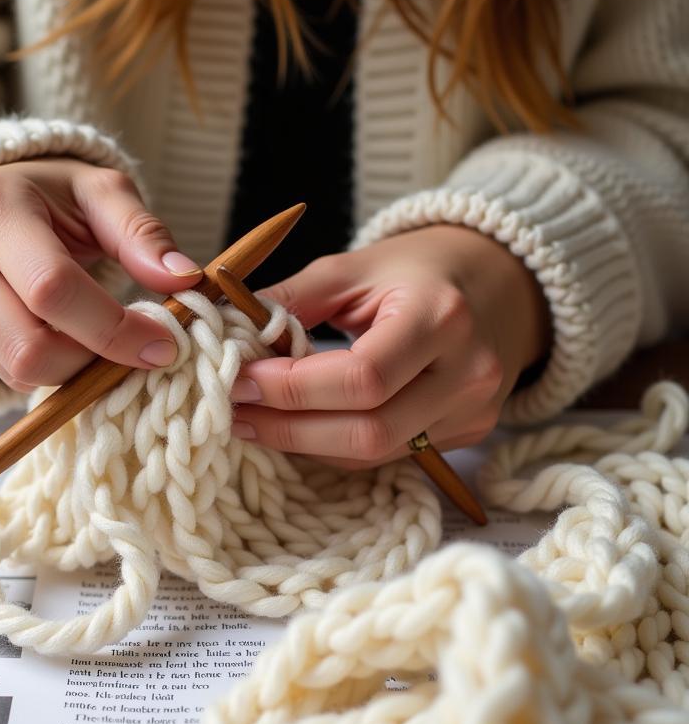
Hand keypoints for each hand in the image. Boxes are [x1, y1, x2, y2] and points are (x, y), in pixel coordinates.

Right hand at [0, 158, 203, 389]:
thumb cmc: (52, 198)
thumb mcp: (101, 193)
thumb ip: (143, 233)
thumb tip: (183, 280)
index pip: (53, 290)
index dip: (114, 329)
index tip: (164, 345)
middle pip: (30, 347)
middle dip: (94, 361)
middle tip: (135, 349)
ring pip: (19, 372)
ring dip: (75, 369)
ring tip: (99, 336)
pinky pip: (6, 378)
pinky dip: (48, 370)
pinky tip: (62, 336)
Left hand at [229, 226, 550, 466]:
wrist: (497, 282)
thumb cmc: (417, 270)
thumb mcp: (351, 268)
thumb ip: (290, 301)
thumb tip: (225, 330)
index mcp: (441, 316)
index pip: (361, 378)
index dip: (293, 390)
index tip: (240, 381)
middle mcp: (468, 372)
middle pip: (368, 432)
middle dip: (290, 429)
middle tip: (236, 412)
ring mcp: (473, 411)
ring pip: (373, 454)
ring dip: (305, 443)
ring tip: (256, 419)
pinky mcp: (467, 434)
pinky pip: (387, 455)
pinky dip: (335, 446)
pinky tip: (300, 426)